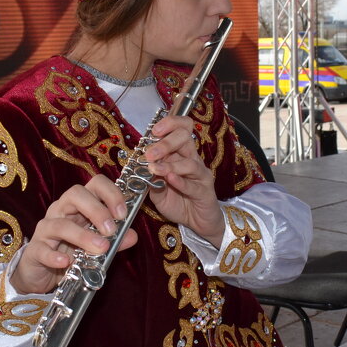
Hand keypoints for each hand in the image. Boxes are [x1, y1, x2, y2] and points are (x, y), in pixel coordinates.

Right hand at [10, 176, 136, 294]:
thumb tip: (133, 236)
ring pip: (60, 223)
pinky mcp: (34, 250)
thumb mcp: (96, 245)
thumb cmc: (70, 252)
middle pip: (75, 194)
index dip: (111, 193)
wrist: (42, 273)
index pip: (94, 184)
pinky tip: (65, 262)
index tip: (123, 213)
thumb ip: (115, 240)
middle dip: (96, 210)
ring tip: (100, 248)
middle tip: (111, 230)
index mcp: (79, 205)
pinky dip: (54, 256)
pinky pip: (42, 249)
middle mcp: (60, 211)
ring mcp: (46, 229)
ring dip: (82, 235)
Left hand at [141, 115, 223, 245]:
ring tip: (155, 169)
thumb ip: (150, 177)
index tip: (153, 130)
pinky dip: (181, 181)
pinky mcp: (206, 191)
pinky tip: (170, 179)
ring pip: (190, 161)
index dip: (169, 124)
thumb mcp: (157, 189)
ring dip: (170, 164)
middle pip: (185, 138)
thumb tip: (140, 165)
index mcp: (180, 153)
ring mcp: (200, 175)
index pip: (181, 128)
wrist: (196, 222)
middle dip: (166, 142)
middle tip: (150, 153)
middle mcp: (192, 159)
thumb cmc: (177, 201)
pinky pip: (193, 184)